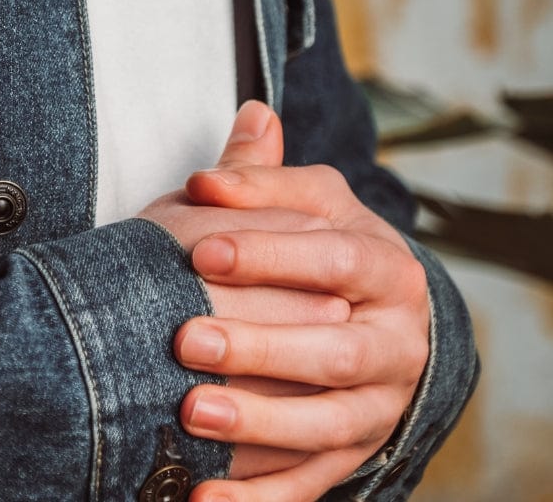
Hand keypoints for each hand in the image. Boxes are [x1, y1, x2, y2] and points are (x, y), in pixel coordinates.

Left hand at [139, 106, 349, 481]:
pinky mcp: (355, 454)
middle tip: (184, 339)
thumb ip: (266, 173)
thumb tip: (249, 114)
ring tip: (189, 414)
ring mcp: (379, 406)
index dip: (269, 251)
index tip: (200, 245)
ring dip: (257, 425)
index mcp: (383, 268)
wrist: (375, 318)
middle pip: (333, 351)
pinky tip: (199, 497)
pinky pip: (309, 485)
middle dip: (259, 346)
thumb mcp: (305, 202)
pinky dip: (257, 499)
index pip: (333, 258)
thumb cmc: (323, 247)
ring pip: (326, 424)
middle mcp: (395, 341)